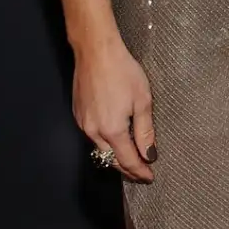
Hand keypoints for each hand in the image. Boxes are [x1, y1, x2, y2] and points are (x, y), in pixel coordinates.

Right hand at [73, 35, 155, 179]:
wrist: (96, 51)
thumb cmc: (122, 71)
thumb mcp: (142, 101)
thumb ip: (145, 131)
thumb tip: (149, 154)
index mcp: (112, 130)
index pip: (127, 160)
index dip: (140, 171)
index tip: (150, 177)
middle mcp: (93, 131)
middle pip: (111, 160)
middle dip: (127, 169)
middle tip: (141, 173)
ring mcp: (83, 123)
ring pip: (100, 150)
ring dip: (115, 157)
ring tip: (131, 159)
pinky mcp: (78, 114)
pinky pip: (92, 137)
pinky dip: (105, 143)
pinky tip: (115, 140)